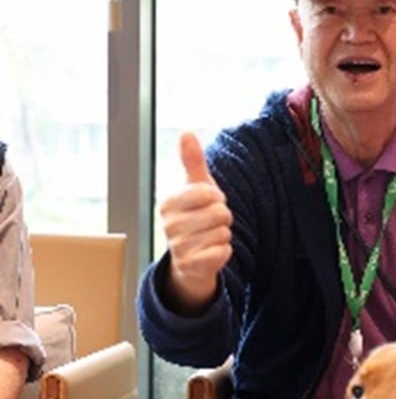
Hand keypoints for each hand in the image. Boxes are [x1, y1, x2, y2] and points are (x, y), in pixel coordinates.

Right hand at [159, 132, 233, 312]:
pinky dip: (224, 252)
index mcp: (168, 203)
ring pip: (223, 233)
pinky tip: (212, 252)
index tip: (209, 203)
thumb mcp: (195, 188)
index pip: (208, 193)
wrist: (190, 260)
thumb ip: (192, 161)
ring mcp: (178, 247)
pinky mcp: (190, 266)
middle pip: (219, 213)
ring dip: (223, 235)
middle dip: (223, 218)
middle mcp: (169, 225)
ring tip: (210, 238)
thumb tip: (186, 132)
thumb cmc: (195, 217)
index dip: (217, 197)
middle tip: (211, 223)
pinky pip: (223, 253)